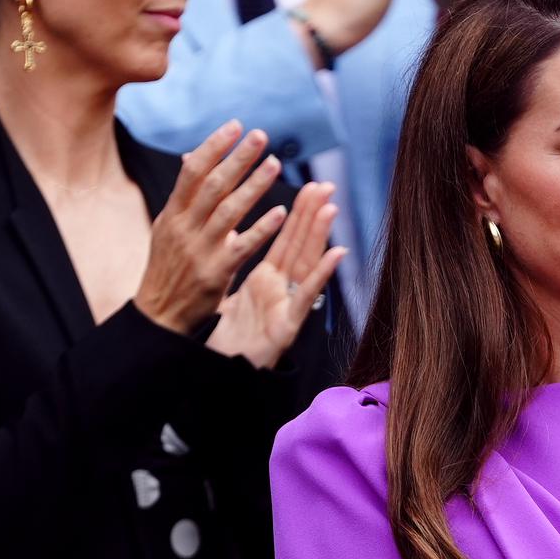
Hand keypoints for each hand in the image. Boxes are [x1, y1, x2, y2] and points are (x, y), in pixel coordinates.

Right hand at [135, 123, 287, 333]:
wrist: (159, 313)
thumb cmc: (169, 266)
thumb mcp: (168, 227)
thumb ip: (184, 195)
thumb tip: (190, 155)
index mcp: (173, 213)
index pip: (193, 171)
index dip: (214, 146)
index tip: (236, 126)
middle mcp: (184, 227)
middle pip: (213, 185)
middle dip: (237, 158)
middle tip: (261, 136)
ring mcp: (200, 250)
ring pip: (229, 211)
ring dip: (253, 186)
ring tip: (275, 165)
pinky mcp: (216, 273)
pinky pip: (242, 247)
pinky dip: (261, 228)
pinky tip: (281, 213)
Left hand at [208, 182, 346, 369]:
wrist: (222, 373)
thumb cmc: (227, 340)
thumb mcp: (229, 294)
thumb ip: (235, 265)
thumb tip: (230, 238)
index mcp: (266, 280)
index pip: (284, 240)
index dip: (297, 214)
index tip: (308, 187)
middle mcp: (281, 290)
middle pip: (299, 246)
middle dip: (312, 215)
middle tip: (326, 185)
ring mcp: (287, 307)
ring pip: (306, 265)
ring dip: (320, 235)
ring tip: (332, 208)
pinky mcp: (288, 327)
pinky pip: (305, 297)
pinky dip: (321, 275)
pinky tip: (337, 254)